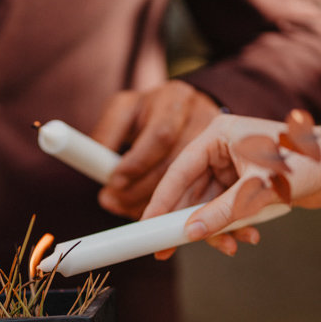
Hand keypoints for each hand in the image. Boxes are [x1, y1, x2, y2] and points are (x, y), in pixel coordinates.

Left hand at [95, 79, 218, 219]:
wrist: (184, 113)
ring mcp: (218, 144)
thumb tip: (95, 165)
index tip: (115, 181)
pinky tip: (160, 222)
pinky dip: (180, 214)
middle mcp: (202, 117)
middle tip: (116, 203)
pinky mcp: (225, 167)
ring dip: (159, 207)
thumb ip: (107, 133)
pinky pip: (204, 197)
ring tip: (131, 215)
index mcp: (176, 99)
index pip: (161, 135)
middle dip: (143, 191)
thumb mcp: (125, 111)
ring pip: (191, 185)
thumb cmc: (149, 112)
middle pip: (176, 164)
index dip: (137, 163)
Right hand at [142, 114, 320, 257]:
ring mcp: (231, 167)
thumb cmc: (306, 164)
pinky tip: (248, 236)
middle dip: (191, 223)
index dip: (161, 201)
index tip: (147, 225)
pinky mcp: (242, 183)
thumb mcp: (259, 190)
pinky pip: (224, 210)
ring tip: (234, 246)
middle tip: (168, 251)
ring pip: (207, 205)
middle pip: (189, 191)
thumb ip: (222, 212)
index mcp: (218, 134)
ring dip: (217, 229)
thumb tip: (190, 233)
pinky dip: (232, 227)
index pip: (178, 171)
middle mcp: (220, 149)